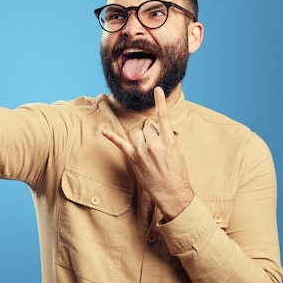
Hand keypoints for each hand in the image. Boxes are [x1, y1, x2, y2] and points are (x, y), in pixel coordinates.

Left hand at [102, 87, 193, 220]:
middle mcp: (154, 144)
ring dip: (141, 140)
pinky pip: (121, 144)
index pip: (163, 117)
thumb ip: (167, 139)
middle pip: (148, 128)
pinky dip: (112, 137)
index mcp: (169, 141)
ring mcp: (143, 151)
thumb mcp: (178, 153)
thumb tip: (157, 132)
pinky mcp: (134, 158)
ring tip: (149, 154)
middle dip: (151, 134)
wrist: (173, 192)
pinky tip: (104, 131)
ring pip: (137, 134)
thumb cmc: (177, 174)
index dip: (160, 102)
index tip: (157, 89)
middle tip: (157, 149)